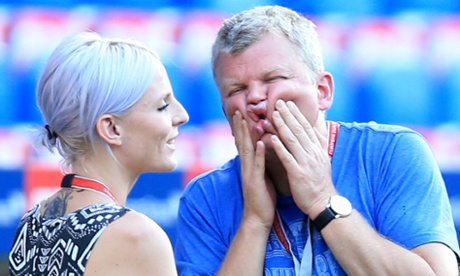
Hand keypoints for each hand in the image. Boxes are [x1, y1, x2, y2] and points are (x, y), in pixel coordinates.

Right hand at [233, 110, 275, 228]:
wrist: (258, 218)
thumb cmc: (262, 197)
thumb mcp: (261, 176)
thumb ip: (260, 163)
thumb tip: (262, 150)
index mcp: (248, 165)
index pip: (244, 143)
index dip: (242, 128)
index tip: (242, 113)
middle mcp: (246, 167)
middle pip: (242, 142)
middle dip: (240, 126)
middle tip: (239, 110)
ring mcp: (249, 174)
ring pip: (247, 150)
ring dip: (247, 135)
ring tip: (247, 120)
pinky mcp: (255, 182)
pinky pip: (257, 165)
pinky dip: (258, 153)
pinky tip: (259, 142)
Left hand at [270, 100, 335, 215]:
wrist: (323, 202)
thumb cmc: (320, 182)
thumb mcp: (323, 160)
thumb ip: (319, 145)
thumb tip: (318, 131)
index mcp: (317, 149)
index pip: (306, 127)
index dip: (296, 114)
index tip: (288, 104)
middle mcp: (312, 153)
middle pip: (299, 130)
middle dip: (288, 115)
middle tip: (278, 102)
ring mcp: (305, 163)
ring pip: (292, 140)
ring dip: (282, 126)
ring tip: (273, 115)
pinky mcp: (298, 173)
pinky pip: (287, 158)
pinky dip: (280, 147)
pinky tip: (272, 138)